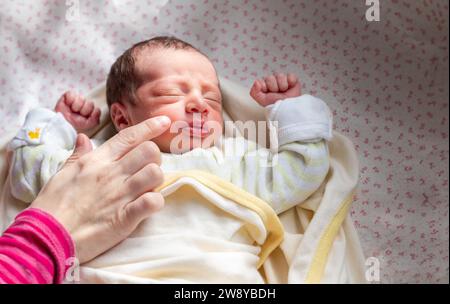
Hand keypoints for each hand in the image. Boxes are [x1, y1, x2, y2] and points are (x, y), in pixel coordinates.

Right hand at [30, 115, 170, 262]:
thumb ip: (78, 155)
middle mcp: (112, 174)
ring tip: (146, 188)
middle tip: (147, 168)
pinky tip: (148, 205)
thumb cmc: (52, 206)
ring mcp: (120, 195)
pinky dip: (156, 202)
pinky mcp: (126, 218)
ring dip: (156, 180)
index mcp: (97, 161)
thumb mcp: (62, 174)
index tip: (164, 121)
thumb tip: (83, 138)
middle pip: (149, 151)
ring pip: (155, 173)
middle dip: (155, 158)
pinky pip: (153, 202)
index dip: (150, 126)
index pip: (129, 137)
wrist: (45, 237)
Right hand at [55, 91, 100, 132]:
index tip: (85, 119)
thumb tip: (97, 111)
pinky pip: (71, 93)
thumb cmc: (73, 126)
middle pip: (90, 103)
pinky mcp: (68, 96)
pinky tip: (68, 105)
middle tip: (78, 115)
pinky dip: (70, 100)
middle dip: (84, 111)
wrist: (60, 125)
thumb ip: (95, 119)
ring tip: (73, 110)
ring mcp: (77, 100)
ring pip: (82, 98)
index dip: (92, 114)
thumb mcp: (88, 125)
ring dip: (77, 106)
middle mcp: (85, 105)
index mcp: (91, 112)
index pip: (97, 110)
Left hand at [250, 73, 300, 106]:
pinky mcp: (292, 79)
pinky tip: (290, 88)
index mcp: (264, 85)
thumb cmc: (275, 105)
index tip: (268, 94)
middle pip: (270, 78)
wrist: (288, 108)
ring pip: (280, 76)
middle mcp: (272, 81)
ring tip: (283, 92)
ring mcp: (282, 79)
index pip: (260, 81)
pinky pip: (290, 76)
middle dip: (273, 88)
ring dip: (282, 86)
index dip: (264, 87)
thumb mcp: (262, 101)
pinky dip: (291, 82)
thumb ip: (254, 92)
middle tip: (277, 94)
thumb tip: (256, 82)